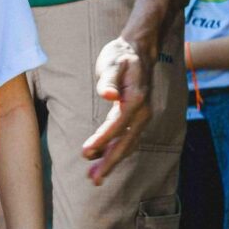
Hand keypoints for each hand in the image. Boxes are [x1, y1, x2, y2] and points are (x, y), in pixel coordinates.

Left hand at [82, 37, 153, 184]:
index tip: (86, 152)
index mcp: (135, 99)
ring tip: (95, 177)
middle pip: (126, 142)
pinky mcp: (135, 116)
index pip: (117, 125)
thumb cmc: (121, 55)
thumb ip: (107, 80)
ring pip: (127, 143)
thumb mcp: (111, 62)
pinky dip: (115, 150)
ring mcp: (141, 115)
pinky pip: (126, 137)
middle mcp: (142, 111)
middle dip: (110, 162)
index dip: (102, 140)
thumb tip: (106, 95)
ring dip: (112, 160)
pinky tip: (102, 159)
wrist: (138, 49)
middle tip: (93, 179)